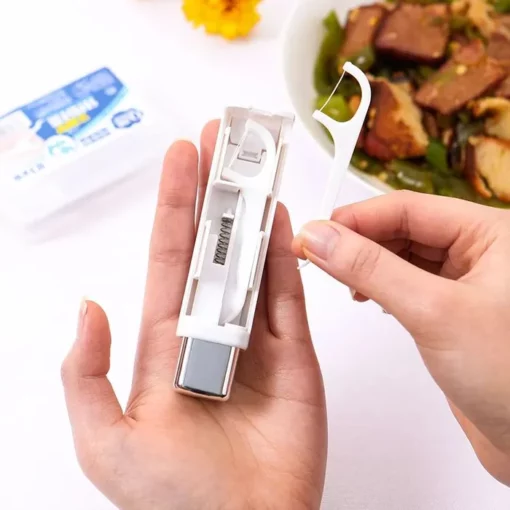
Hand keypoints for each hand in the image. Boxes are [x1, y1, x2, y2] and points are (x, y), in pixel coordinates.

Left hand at [62, 122, 326, 509]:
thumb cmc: (174, 497)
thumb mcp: (107, 440)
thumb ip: (88, 374)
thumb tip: (87, 308)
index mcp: (165, 340)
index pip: (169, 256)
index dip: (174, 204)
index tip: (180, 156)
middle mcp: (210, 328)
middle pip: (212, 244)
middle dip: (213, 188)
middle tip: (220, 138)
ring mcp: (255, 336)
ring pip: (254, 260)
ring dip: (252, 211)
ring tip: (254, 163)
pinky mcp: (294, 352)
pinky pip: (290, 294)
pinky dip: (287, 254)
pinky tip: (281, 218)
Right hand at [293, 190, 509, 485]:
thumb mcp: (434, 312)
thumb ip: (372, 270)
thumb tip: (322, 238)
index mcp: (491, 234)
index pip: (407, 209)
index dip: (355, 219)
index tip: (315, 234)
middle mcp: (479, 252)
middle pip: (402, 227)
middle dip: (357, 240)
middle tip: (317, 253)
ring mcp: (464, 281)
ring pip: (401, 255)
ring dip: (365, 262)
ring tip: (337, 274)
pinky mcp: (449, 310)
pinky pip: (405, 282)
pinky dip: (379, 285)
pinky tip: (365, 294)